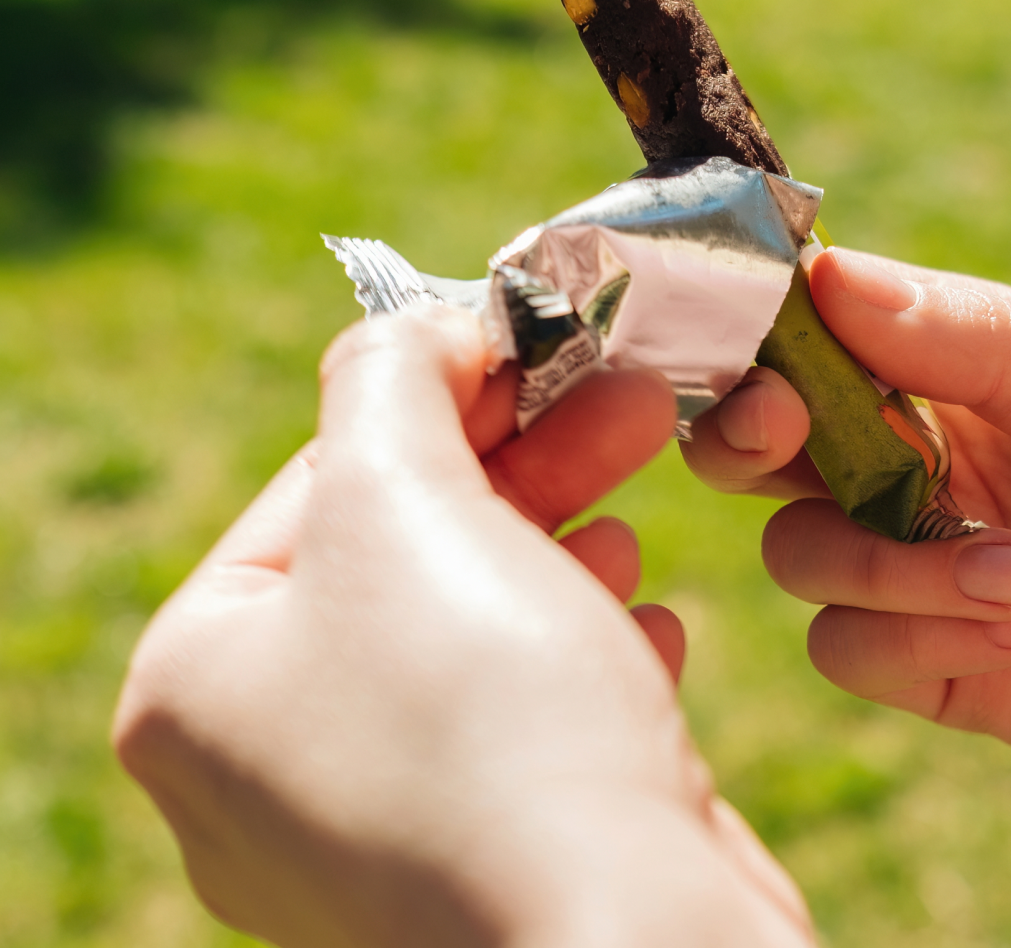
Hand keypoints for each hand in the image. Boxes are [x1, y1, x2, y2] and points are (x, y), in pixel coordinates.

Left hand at [114, 307, 811, 947]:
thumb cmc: (489, 715)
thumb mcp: (402, 498)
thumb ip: (386, 383)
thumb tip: (414, 331)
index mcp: (198, 685)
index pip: (316, 482)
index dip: (434, 396)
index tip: (530, 347)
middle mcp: (265, 767)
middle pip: (402, 548)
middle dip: (525, 461)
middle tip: (623, 398)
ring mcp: (372, 822)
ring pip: (470, 621)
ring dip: (560, 542)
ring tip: (633, 511)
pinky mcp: (479, 850)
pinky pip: (517, 709)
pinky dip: (577, 644)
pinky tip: (641, 621)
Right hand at [683, 246, 1010, 789]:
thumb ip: (974, 333)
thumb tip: (825, 275)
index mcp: (937, 381)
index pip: (805, 347)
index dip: (754, 351)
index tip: (769, 371)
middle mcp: (903, 468)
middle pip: (754, 449)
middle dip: (744, 442)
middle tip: (783, 436)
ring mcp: (910, 568)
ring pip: (799, 555)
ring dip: (887, 570)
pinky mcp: (932, 664)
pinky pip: (849, 650)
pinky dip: (915, 643)